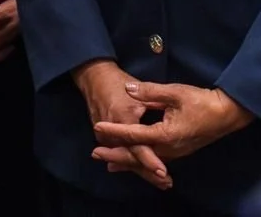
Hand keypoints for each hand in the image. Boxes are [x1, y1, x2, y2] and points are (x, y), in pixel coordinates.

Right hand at [73, 60, 168, 189]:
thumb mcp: (136, 88)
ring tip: (161, 181)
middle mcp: (111, 132)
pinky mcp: (104, 137)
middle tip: (166, 183)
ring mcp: (105, 136)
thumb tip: (166, 112)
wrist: (93, 78)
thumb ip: (150, 98)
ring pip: (126, 158)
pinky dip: (133, 162)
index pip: (137, 146)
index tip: (163, 172)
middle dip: (148, 172)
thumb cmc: (117, 82)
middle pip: (131, 157)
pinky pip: (121, 152)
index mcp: (121, 118)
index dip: (150, 160)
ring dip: (142, 170)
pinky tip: (144, 171)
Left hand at [93, 80, 252, 162]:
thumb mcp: (175, 92)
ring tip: (108, 163)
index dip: (114, 131)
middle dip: (115, 155)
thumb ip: (150, 92)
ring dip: (126, 161)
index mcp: (165, 134)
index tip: (97, 127)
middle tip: (95, 154)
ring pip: (145, 161)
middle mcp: (168, 149)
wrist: (226, 114)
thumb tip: (128, 88)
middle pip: (137, 156)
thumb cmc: (201, 101)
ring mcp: (174, 153)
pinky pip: (154, 160)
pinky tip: (133, 162)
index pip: (134, 134)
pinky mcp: (178, 151)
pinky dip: (140, 162)